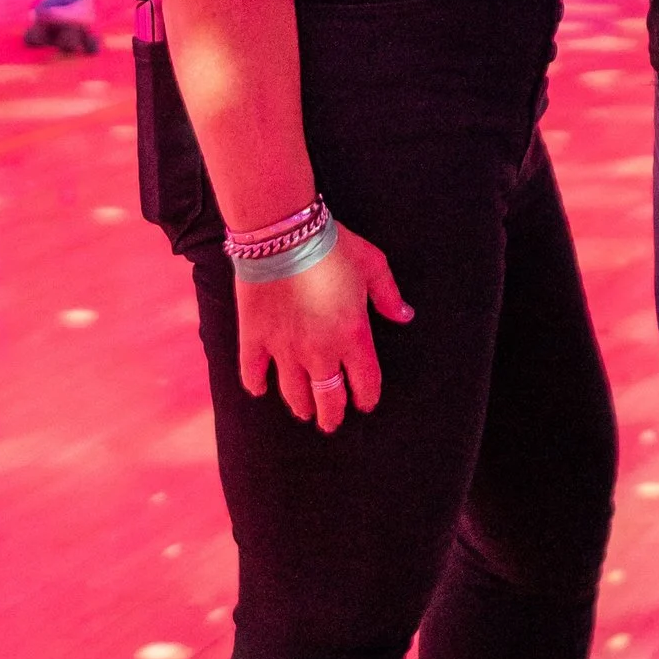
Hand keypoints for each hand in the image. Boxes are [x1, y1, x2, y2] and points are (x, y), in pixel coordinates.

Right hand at [237, 224, 412, 429]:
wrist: (283, 236)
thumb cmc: (333, 247)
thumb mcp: (373, 265)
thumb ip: (389, 295)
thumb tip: (406, 316)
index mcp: (353, 336)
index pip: (364, 382)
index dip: (366, 397)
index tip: (365, 404)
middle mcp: (320, 352)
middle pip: (328, 398)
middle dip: (331, 415)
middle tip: (331, 422)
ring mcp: (285, 349)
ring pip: (293, 393)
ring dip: (300, 406)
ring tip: (303, 412)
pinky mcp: (255, 339)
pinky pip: (253, 373)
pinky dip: (256, 384)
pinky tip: (260, 390)